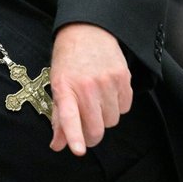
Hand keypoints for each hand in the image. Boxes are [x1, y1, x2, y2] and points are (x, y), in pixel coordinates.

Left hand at [48, 23, 132, 155]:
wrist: (88, 31)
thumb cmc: (69, 60)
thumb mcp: (57, 85)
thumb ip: (58, 117)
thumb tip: (58, 145)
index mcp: (65, 88)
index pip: (69, 116)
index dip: (75, 136)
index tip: (79, 150)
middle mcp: (86, 86)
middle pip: (97, 129)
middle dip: (91, 135)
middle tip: (86, 128)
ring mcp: (106, 82)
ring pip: (112, 121)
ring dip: (105, 117)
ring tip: (96, 100)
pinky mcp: (123, 78)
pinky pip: (125, 108)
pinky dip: (118, 106)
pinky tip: (108, 91)